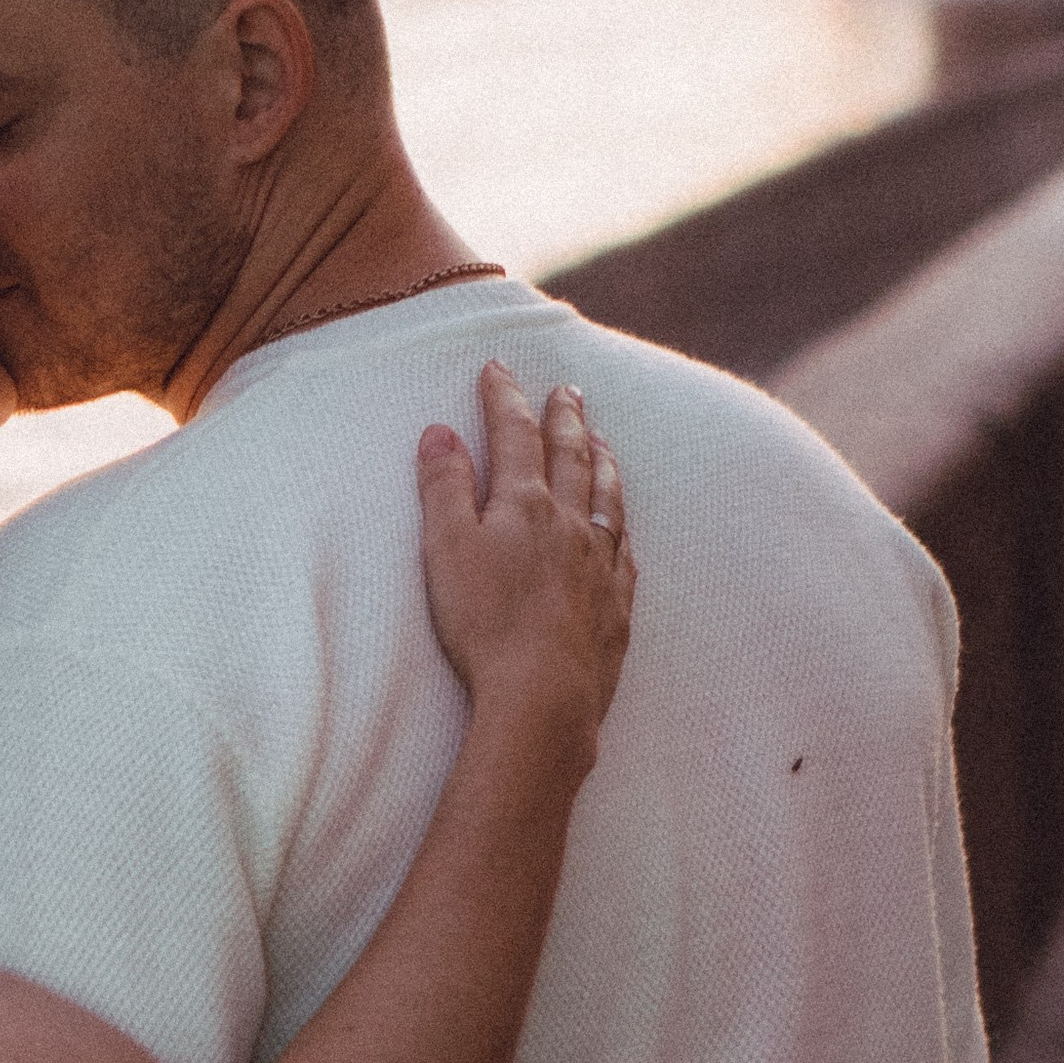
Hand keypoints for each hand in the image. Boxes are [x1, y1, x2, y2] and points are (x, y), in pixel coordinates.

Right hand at [418, 365, 634, 760]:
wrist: (544, 694)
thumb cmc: (486, 623)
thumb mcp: (446, 550)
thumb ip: (444, 488)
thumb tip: (440, 433)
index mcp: (525, 504)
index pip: (514, 434)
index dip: (504, 397)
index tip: (498, 368)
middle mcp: (571, 524)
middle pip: (570, 456)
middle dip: (564, 418)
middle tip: (568, 389)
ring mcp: (600, 564)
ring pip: (607, 497)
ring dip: (602, 461)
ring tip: (600, 438)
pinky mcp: (616, 605)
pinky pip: (624, 550)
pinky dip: (620, 523)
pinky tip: (619, 522)